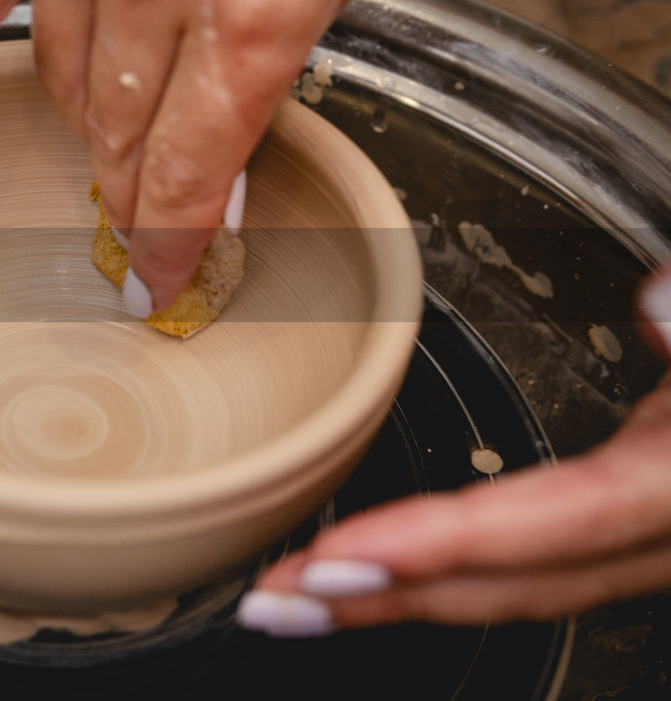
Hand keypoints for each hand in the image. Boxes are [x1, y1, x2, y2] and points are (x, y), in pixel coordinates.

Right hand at [0, 0, 402, 312]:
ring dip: (88, 130)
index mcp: (258, 5)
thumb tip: (211, 192)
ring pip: (59, 91)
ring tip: (108, 139)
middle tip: (137, 223)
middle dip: (131, 198)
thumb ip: (269, 82)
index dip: (171, 248)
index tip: (159, 286)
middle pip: (116, 145)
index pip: (186, 178)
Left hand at [236, 273, 670, 636]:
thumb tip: (665, 300)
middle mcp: (664, 531)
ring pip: (512, 587)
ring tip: (296, 597)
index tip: (335, 560)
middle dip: (383, 598)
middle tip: (272, 601)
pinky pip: (526, 566)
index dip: (440, 549)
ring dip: (397, 597)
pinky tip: (380, 568)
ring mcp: (645, 541)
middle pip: (511, 582)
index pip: (554, 524)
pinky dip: (442, 572)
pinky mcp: (627, 526)